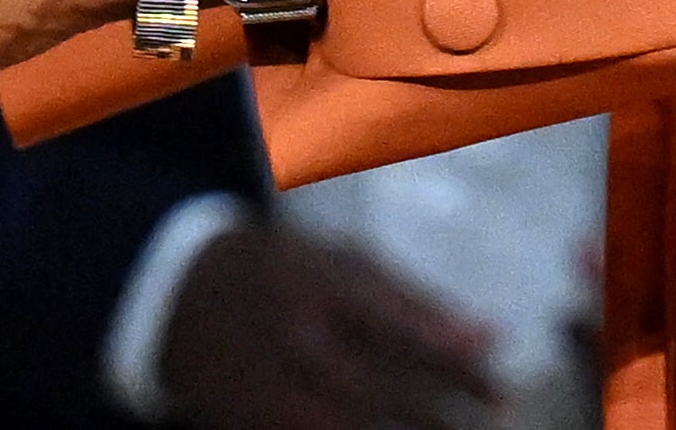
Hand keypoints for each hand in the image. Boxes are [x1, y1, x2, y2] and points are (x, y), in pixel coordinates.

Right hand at [159, 226, 500, 429]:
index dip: (452, 359)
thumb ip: (413, 299)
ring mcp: (266, 389)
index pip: (398, 327)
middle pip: (378, 394)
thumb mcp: (341, 262)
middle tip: (489, 414)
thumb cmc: (282, 270)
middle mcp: (291, 339)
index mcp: (316, 285)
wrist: (179, 296)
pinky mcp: (251, 426)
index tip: (496, 379)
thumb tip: (487, 337)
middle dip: (440, 417)